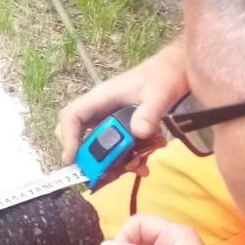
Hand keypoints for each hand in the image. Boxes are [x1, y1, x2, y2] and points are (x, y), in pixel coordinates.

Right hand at [56, 37, 188, 163]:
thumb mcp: (158, 94)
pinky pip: (115, 146)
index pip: (72, 116)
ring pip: (96, 144)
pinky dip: (126, 160)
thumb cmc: (163, 77)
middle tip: (98, 173)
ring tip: (135, 168)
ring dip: (111, 162)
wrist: (176, 71)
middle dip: (85, 156)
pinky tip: (144, 166)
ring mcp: (110, 117)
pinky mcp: (122, 126)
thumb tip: (138, 133)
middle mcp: (100, 108)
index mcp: (101, 97)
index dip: (67, 138)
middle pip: (77, 133)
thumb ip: (149, 112)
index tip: (72, 160)